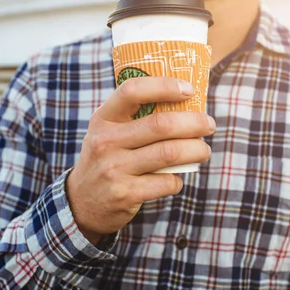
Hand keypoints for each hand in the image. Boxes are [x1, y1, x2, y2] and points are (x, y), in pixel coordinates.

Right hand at [65, 77, 215, 243]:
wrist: (81, 203)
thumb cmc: (106, 159)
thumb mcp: (108, 132)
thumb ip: (135, 118)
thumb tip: (186, 103)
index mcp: (103, 119)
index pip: (132, 91)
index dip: (164, 86)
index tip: (188, 89)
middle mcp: (105, 141)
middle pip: (161, 124)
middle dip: (194, 123)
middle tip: (208, 124)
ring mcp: (114, 169)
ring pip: (169, 153)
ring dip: (196, 150)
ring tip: (204, 150)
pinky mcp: (125, 194)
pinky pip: (166, 182)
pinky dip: (178, 179)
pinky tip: (176, 177)